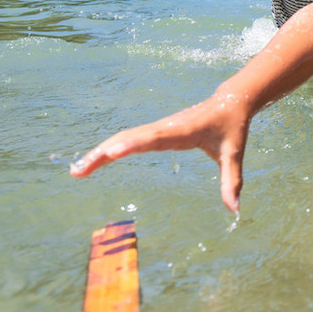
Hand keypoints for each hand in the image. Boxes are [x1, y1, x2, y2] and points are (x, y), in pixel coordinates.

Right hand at [70, 94, 249, 212]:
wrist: (231, 102)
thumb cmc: (232, 128)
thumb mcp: (234, 155)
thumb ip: (232, 181)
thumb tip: (234, 209)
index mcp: (183, 131)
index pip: (153, 138)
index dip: (132, 145)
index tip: (110, 153)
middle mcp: (165, 127)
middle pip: (128, 138)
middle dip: (103, 153)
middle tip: (78, 172)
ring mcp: (158, 128)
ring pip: (124, 137)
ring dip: (101, 152)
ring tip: (77, 170)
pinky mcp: (156, 131)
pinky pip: (130, 139)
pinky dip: (111, 148)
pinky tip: (96, 160)